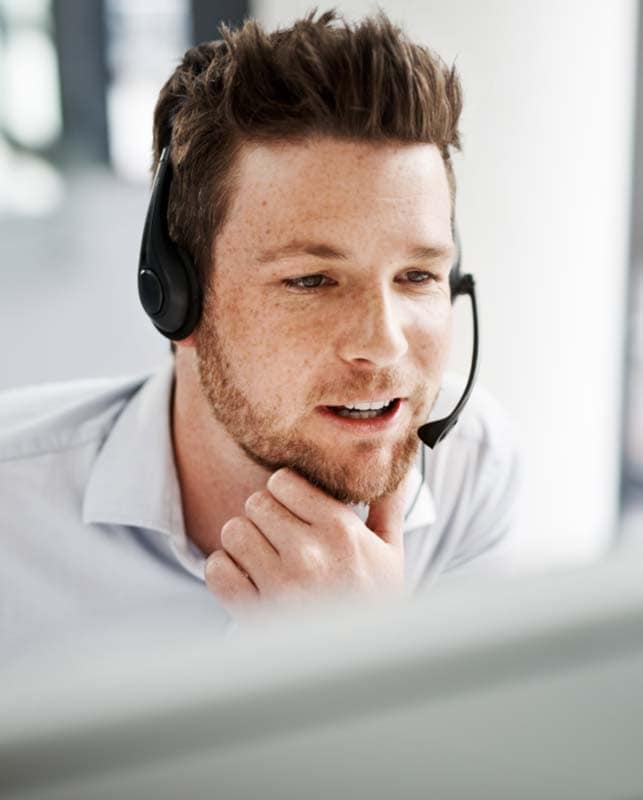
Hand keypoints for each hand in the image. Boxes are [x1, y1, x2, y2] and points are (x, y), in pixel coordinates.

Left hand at [204, 467, 408, 619]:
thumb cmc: (376, 607)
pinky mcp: (255, 614)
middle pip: (256, 503)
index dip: (284, 492)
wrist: (364, 666)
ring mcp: (280, 585)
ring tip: (262, 558)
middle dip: (264, 516)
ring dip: (243, 542)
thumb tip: (397, 467)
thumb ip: (388, 506)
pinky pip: (217, 570)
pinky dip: (224, 571)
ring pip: (233, 531)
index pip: (283, 481)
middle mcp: (309, 553)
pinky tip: (245, 579)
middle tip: (278, 536)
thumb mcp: (391, 554)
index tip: (292, 509)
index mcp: (341, 531)